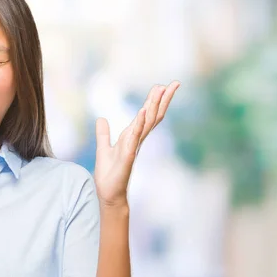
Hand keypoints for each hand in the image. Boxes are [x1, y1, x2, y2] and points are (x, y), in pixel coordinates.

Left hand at [94, 81, 179, 206]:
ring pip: (147, 123)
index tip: (163, 85)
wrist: (108, 193)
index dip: (155, 100)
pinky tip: (143, 111)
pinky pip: (134, 137)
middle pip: (154, 115)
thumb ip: (103, 134)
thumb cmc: (110, 174)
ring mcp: (134, 147)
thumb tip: (101, 119)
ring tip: (161, 89)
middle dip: (164, 99)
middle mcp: (136, 140)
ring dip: (154, 106)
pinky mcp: (128, 155)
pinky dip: (140, 124)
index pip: (147, 115)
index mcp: (132, 136)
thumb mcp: (103, 148)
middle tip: (175, 83)